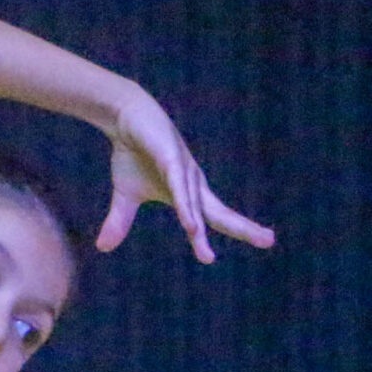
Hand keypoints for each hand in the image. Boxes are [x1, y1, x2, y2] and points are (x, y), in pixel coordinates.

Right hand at [100, 89, 275, 262]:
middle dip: (244, 227)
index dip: (237, 229)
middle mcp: (193, 182)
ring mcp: (183, 169)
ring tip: (205, 254)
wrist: (124, 118)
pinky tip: (190, 224)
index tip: (261, 243)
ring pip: (195, 204)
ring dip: (199, 228)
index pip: (216, 217)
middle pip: (220, 211)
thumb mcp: (125, 195)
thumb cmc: (132, 155)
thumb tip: (102, 248)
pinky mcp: (170, 158)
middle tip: (268, 240)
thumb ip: (119, 222)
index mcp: (190, 193)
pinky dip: (184, 206)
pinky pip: (179, 186)